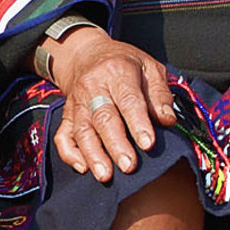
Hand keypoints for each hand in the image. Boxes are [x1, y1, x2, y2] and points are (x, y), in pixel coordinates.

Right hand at [47, 32, 174, 181]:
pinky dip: (70, 154)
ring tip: (105, 175)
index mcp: (117, 72)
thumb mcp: (149, 67)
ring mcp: (77, 103)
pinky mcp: (67, 116)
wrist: (85, 54)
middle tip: (129, 166)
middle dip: (115, 144)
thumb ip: (160, 93)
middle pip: (102, 118)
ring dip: (93, 154)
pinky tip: (83, 168)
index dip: (138, 123)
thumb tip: (167, 120)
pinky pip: (62, 136)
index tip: (148, 144)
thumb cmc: (123, 63)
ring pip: (82, 130)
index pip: (128, 99)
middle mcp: (93, 88)